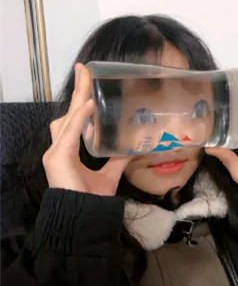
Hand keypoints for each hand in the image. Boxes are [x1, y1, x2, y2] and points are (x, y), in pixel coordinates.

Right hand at [42, 63, 130, 195]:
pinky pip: (69, 133)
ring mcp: (56, 152)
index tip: (85, 82)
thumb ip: (117, 160)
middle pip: (68, 113)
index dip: (78, 101)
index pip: (73, 120)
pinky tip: (89, 105)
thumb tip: (132, 150)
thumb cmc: (91, 198)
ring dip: (79, 98)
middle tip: (84, 69)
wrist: (84, 217)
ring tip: (88, 78)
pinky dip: (79, 119)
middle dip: (77, 91)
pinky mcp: (57, 158)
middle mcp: (59, 147)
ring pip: (68, 118)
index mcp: (68, 150)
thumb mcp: (109, 174)